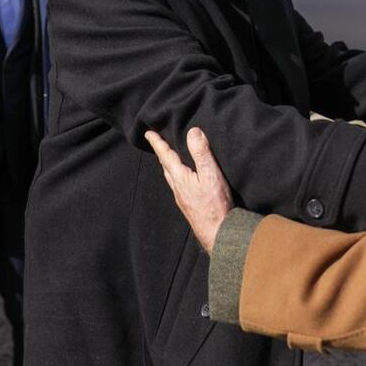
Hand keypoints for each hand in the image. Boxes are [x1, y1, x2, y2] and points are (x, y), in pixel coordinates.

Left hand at [146, 128, 233, 253]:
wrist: (218, 233)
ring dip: (168, 165)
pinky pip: (178, 186)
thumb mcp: (210, 174)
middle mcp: (178, 188)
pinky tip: (182, 180)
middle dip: (161, 153)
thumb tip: (193, 131)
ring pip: (171, 177)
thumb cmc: (215, 205)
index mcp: (180, 178)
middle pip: (165, 167)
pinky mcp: (189, 206)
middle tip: (156, 143)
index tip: (148, 133)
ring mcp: (182, 199)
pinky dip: (176, 176)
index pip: (166, 156)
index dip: (157, 143)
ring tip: (168, 159)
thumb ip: (201, 153)